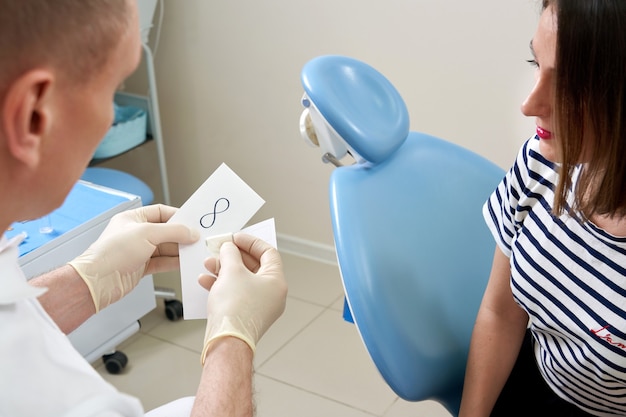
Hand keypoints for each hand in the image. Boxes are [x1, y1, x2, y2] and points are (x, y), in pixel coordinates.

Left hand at [68, 204, 198, 311]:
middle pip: (166, 231)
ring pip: (166, 248)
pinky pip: (162, 262)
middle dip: (181, 235)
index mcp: (133, 218)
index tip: (192, 222)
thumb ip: (173, 231)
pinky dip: (174, 262)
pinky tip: (183, 262)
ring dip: (179, 250)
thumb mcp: (147, 233)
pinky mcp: (141, 267)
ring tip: (193, 252)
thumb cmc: (111, 253)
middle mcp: (136, 233)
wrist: (98, 281)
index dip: (178, 216)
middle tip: (196, 239)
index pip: (161, 212)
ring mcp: (139, 251)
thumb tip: (190, 232)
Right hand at [199, 233, 286, 363]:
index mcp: (277, 282)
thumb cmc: (235, 308)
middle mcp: (272, 294)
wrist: (226, 341)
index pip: (268, 253)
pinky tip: (205, 281)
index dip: (251, 242)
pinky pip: (236, 294)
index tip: (235, 237)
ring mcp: (260, 306)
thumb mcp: (231, 271)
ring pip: (242, 280)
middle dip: (233, 256)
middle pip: (254, 266)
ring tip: (208, 264)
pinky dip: (222, 285)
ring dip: (224, 270)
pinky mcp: (246, 315)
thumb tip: (229, 248)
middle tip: (219, 249)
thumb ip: (230, 253)